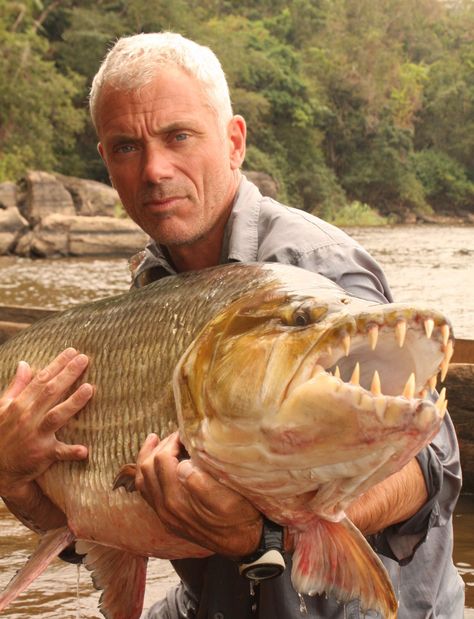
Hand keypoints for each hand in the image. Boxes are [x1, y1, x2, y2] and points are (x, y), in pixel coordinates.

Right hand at [0, 348, 92, 498]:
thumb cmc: (2, 434)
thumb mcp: (2, 408)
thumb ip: (16, 386)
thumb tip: (24, 363)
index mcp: (18, 405)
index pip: (40, 380)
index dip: (57, 365)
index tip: (73, 352)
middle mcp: (27, 418)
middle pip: (50, 392)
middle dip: (68, 375)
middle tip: (85, 359)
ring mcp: (35, 436)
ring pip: (56, 416)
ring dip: (73, 403)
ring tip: (90, 389)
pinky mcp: (42, 455)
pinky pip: (59, 453)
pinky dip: (71, 451)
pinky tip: (85, 449)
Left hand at [135, 432, 262, 557]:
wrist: (244, 543)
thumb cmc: (240, 516)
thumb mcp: (228, 499)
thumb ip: (201, 483)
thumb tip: (181, 465)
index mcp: (177, 501)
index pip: (162, 460)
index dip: (172, 441)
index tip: (186, 433)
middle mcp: (165, 509)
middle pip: (147, 467)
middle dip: (159, 446)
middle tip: (177, 435)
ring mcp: (164, 515)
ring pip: (142, 480)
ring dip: (147, 457)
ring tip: (155, 440)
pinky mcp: (167, 518)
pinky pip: (146, 492)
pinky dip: (146, 474)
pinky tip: (154, 463)